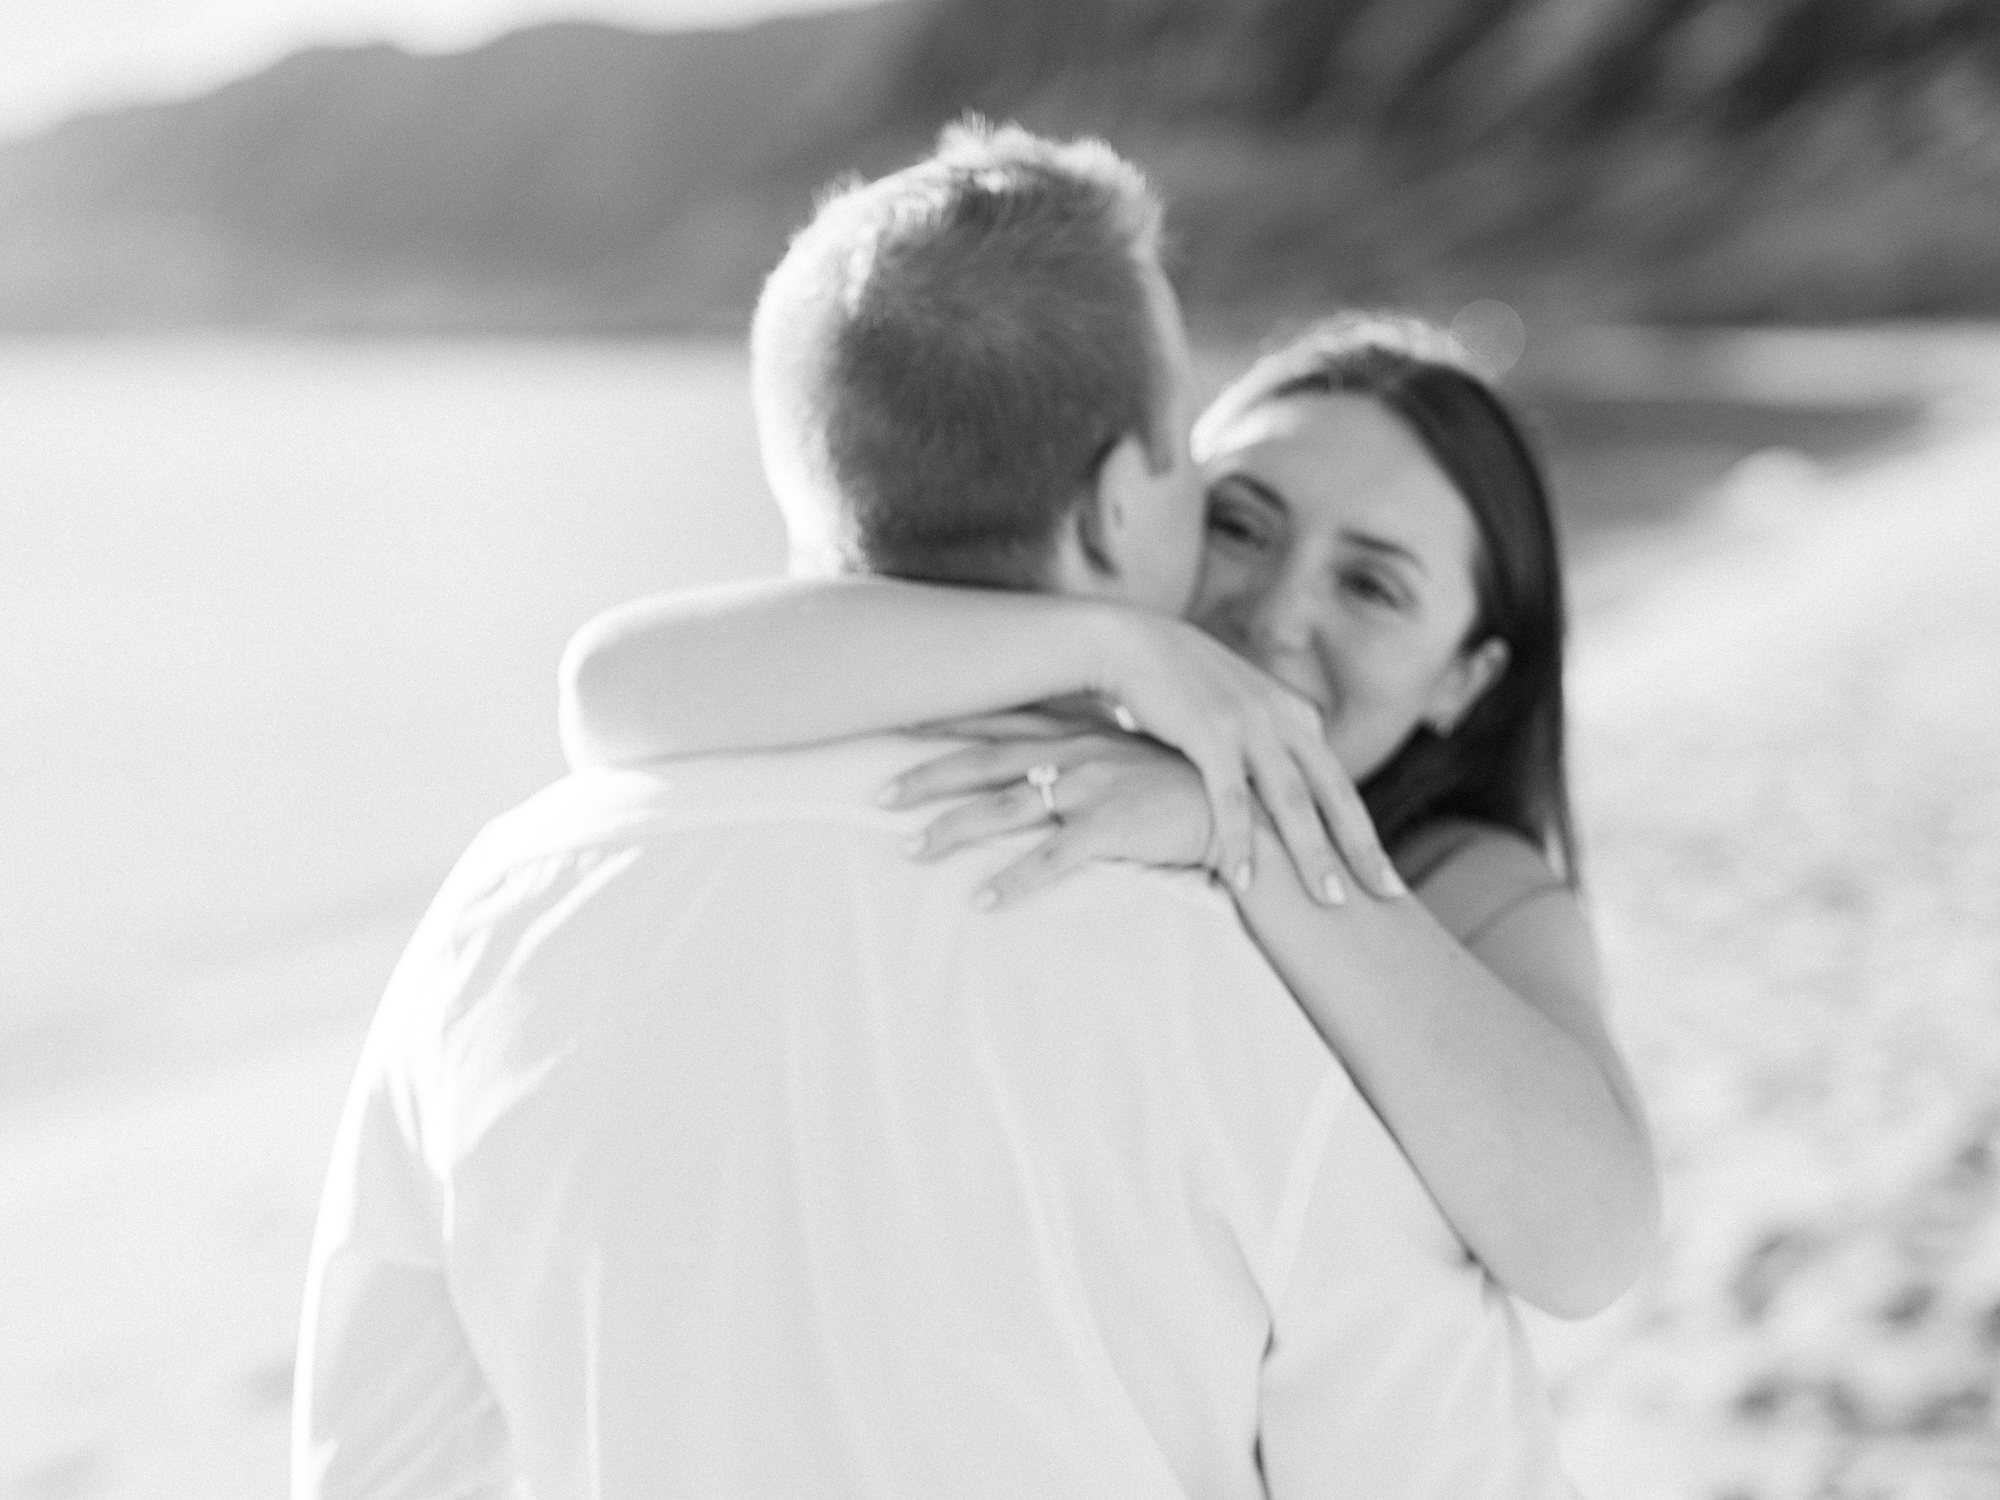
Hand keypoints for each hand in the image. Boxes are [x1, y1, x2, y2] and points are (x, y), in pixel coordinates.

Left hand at [891, 730, 1214, 907]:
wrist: (1251, 806)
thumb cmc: (1190, 790)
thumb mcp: (1133, 760)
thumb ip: (1090, 758)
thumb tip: (1051, 770)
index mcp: (1079, 734)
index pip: (1000, 724)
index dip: (947, 723)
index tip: (897, 720)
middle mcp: (1078, 753)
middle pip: (984, 763)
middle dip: (926, 778)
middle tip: (875, 794)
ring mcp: (1094, 785)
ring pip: (1006, 808)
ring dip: (954, 830)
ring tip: (911, 852)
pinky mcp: (1115, 824)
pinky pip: (1053, 857)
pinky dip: (1015, 880)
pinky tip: (982, 900)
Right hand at [1088, 611, 1401, 901]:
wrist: (1131, 642)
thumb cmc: (1178, 685)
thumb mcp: (1238, 709)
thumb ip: (1265, 744)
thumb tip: (1276, 794)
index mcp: (1295, 716)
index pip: (1338, 786)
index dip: (1363, 834)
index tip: (1382, 875)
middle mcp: (1284, 718)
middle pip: (1333, 795)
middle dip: (1362, 849)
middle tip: (1389, 894)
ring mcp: (1250, 724)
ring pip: (1292, 801)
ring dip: (1312, 853)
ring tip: (1329, 899)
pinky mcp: (1210, 733)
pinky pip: (1230, 799)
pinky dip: (1239, 842)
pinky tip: (1244, 881)